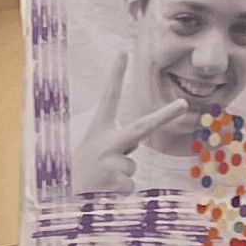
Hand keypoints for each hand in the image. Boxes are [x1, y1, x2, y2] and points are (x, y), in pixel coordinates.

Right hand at [72, 44, 192, 190]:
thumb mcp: (97, 147)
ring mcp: (109, 161)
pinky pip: (130, 186)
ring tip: (102, 178)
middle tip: (183, 104)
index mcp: (99, 128)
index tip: (123, 52)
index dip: (116, 75)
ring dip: (122, 175)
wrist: (61, 194)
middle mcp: (105, 141)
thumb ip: (119, 141)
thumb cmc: (83, 167)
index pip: (109, 97)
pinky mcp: (112, 182)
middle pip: (142, 127)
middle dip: (165, 115)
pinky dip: (119, 191)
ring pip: (132, 167)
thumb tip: (137, 142)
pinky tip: (102, 190)